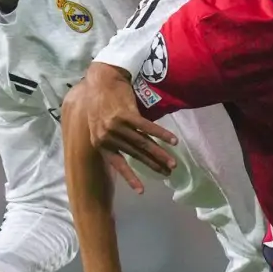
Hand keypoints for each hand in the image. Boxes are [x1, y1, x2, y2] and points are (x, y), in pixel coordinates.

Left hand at [65, 64, 178, 194]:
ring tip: (172, 162)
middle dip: (153, 165)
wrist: (102, 80)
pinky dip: (161, 134)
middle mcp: (107, 136)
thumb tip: (128, 149)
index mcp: (100, 141)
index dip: (130, 177)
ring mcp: (116, 125)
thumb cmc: (101, 101)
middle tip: (167, 172)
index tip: (142, 191)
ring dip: (160, 153)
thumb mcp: (99, 123)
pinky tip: (173, 140)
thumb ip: (111, 138)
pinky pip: (147, 128)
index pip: (118, 163)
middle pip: (135, 153)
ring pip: (142, 143)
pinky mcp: (127, 113)